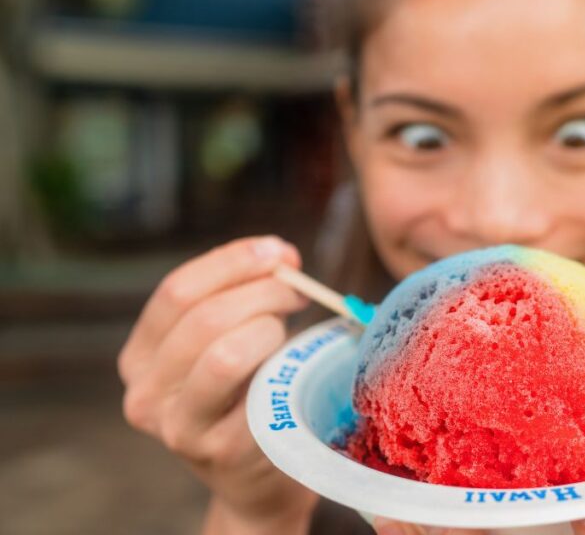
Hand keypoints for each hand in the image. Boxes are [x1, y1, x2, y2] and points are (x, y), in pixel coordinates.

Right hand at [118, 236, 316, 533]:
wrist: (258, 479)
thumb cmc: (250, 396)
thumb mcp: (227, 343)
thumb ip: (240, 297)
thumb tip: (282, 257)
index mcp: (139, 357)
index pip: (177, 290)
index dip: (233, 261)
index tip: (279, 252)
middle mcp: (144, 393)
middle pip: (204, 316)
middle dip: (263, 290)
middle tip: (298, 290)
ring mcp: (178, 426)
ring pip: (226, 351)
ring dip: (272, 325)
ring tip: (290, 329)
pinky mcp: (218, 450)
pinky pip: (256, 391)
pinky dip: (282, 365)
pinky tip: (294, 364)